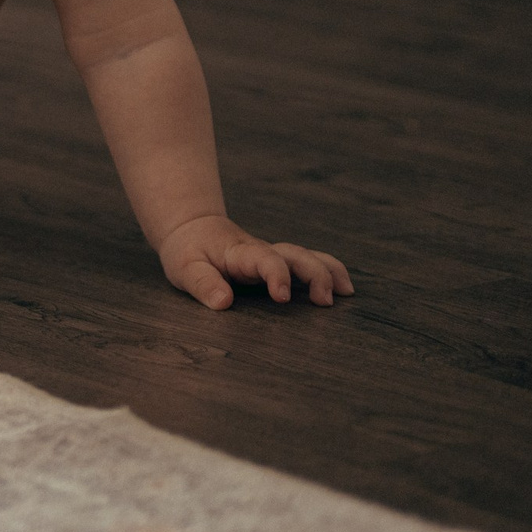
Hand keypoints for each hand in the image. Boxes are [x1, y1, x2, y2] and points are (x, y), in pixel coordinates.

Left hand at [156, 214, 353, 309]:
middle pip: (296, 255)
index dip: (277, 276)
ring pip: (307, 256)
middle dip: (315, 275)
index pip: (265, 259)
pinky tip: (343, 288)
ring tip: (347, 293)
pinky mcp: (277, 263)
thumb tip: (223, 303)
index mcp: (240, 253)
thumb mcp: (185, 267)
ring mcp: (273, 256)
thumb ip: (203, 284)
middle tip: (325, 301)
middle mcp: (262, 252)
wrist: (192, 228)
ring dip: (328, 271)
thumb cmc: (188, 250)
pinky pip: (308, 263)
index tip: (282, 298)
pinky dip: (328, 271)